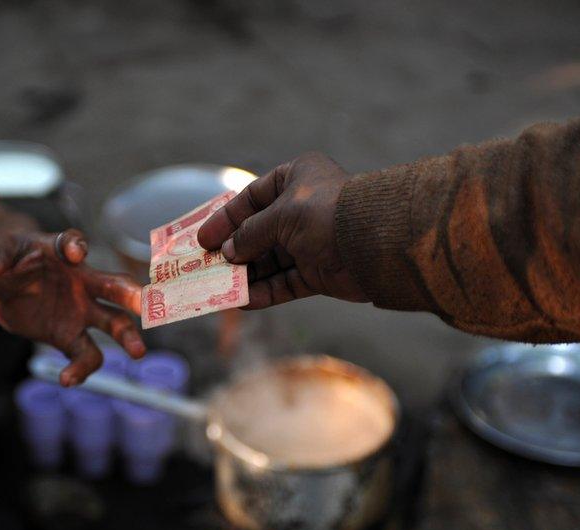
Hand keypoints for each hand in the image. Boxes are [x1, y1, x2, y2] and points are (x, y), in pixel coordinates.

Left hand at [0, 227, 144, 385]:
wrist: (8, 282)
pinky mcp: (70, 336)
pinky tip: (67, 380)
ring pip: (113, 323)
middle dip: (131, 294)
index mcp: (62, 252)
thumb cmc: (8, 257)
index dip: (74, 246)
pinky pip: (84, 354)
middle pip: (113, 285)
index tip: (74, 252)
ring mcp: (81, 310)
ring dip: (127, 336)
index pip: (72, 243)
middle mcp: (82, 281)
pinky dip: (79, 369)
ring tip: (137, 353)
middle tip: (146, 303)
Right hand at [197, 152, 366, 307]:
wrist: (376, 243)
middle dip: (233, 250)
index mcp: (296, 178)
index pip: (252, 196)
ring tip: (217, 287)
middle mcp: (302, 209)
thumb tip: (230, 252)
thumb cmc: (326, 214)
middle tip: (206, 266)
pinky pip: (284, 283)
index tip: (203, 238)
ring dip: (245, 274)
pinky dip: (264, 292)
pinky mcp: (318, 272)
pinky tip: (242, 301)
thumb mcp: (281, 216)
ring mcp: (310, 242)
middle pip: (258, 232)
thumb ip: (251, 233)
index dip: (226, 218)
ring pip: (269, 261)